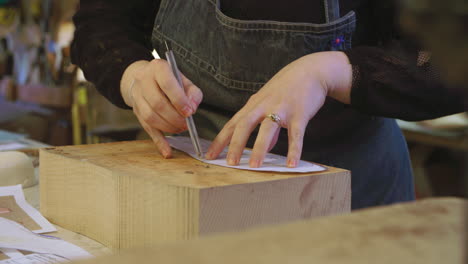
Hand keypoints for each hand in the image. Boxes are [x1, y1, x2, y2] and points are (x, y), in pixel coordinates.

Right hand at [120, 59, 202, 157]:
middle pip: (157, 104)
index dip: (179, 100)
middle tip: (186, 124)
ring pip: (151, 117)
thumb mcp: (184, 80)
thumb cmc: (170, 80)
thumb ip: (193, 93)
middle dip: (174, 117)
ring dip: (168, 127)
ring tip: (181, 129)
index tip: (189, 112)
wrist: (146, 78)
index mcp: (157, 68)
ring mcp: (137, 97)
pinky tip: (167, 151)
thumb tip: (192, 109)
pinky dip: (158, 142)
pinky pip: (147, 129)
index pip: (167, 84)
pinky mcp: (136, 112)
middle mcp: (143, 81)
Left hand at [205, 51, 351, 167]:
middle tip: (229, 163)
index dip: (220, 140)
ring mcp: (282, 109)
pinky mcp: (299, 114)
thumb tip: (267, 146)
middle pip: (245, 125)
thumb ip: (266, 123)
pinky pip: (295, 135)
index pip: (232, 124)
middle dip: (235, 145)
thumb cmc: (288, 87)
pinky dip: (294, 150)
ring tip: (254, 166)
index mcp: (254, 104)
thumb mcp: (270, 102)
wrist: (311, 70)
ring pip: (267, 130)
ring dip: (259, 148)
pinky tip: (291, 164)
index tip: (209, 155)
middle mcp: (264, 106)